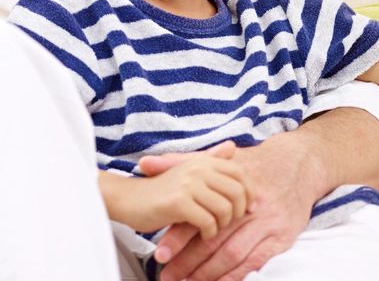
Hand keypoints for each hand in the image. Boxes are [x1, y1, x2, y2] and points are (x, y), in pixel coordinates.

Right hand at [114, 142, 252, 240]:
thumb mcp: (187, 171)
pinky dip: (208, 233)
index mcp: (201, 161)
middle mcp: (196, 168)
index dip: (249, 193)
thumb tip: (232, 146)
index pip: (240, 173)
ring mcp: (187, 184)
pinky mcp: (179, 202)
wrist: (129, 198)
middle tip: (224, 221)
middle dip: (237, 213)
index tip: (244, 209)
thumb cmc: (161, 189)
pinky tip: (200, 233)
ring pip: (225, 209)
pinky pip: (208, 222)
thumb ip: (210, 160)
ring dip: (221, 225)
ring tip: (210, 227)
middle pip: (237, 193)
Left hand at [150, 139, 316, 280]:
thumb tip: (144, 163)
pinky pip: (256, 261)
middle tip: (168, 275)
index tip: (160, 254)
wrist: (295, 165)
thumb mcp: (217, 160)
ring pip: (232, 254)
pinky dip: (237, 275)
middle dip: (188, 262)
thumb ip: (179, 162)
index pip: (196, 217)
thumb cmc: (250, 164)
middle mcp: (244, 210)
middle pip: (211, 241)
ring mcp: (264, 225)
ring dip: (209, 273)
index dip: (177, 237)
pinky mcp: (280, 238)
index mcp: (224, 190)